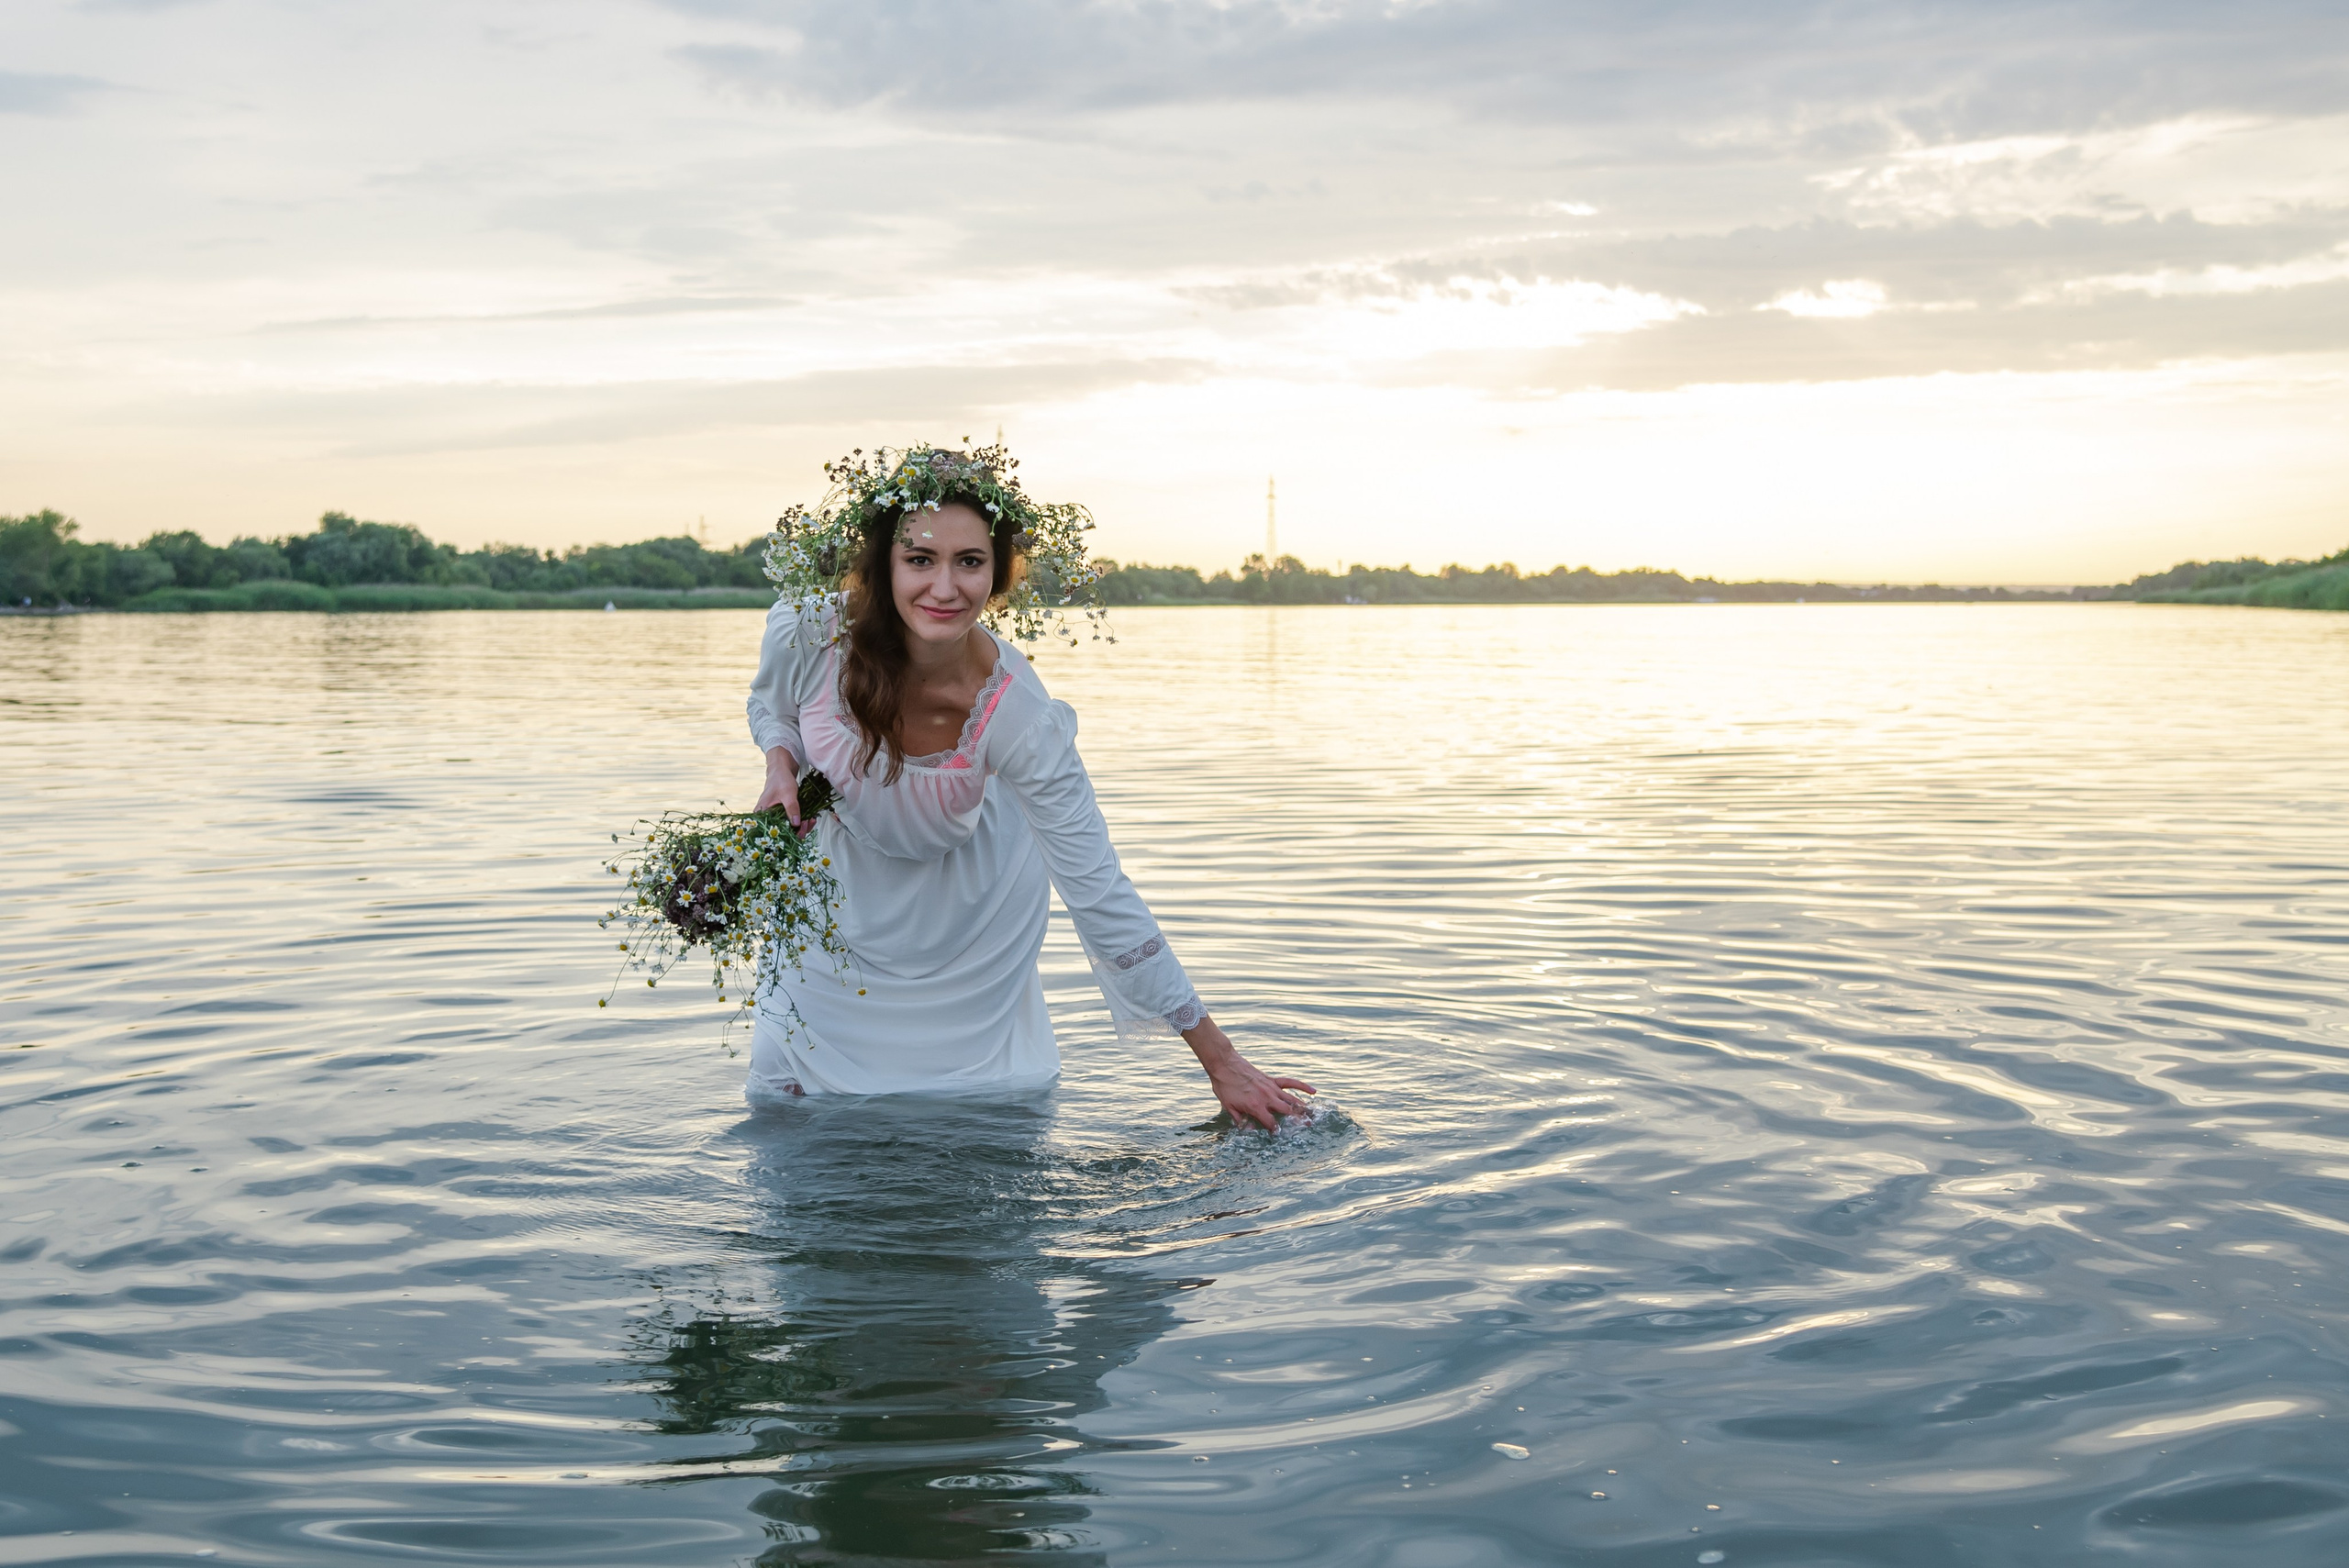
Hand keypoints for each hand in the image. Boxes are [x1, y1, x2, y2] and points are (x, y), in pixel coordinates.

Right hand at [754, 746, 803, 829]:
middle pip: (782, 832)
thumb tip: (796, 824)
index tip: (799, 829)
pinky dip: (802, 823)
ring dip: (802, 827)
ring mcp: (776, 816)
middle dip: (797, 831)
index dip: (787, 834)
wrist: (782, 770)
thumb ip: (792, 808)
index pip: (772, 831)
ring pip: (789, 828)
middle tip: (807, 823)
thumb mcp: (788, 794)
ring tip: (810, 820)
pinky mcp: (784, 814)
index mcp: (762, 814)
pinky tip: (810, 818)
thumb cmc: (780, 779)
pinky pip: (793, 823)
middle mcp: (768, 818)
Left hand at [1182, 1014, 1315, 1130]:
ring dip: (1302, 1108)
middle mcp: (1267, 1098)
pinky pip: (1290, 1083)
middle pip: (1287, 1112)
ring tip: (1312, 1116)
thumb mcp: (1228, 1106)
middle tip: (1307, 1128)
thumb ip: (1240, 1120)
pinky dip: (1303, 1086)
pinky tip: (1313, 1091)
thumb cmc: (1225, 1086)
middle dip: (1297, 1121)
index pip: (1271, 1123)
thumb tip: (1249, 1131)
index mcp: (1256, 1107)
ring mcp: (1271, 1088)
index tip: (1280, 1135)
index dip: (1276, 1131)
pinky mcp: (1272, 1080)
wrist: (1224, 1064)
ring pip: (1291, 1099)